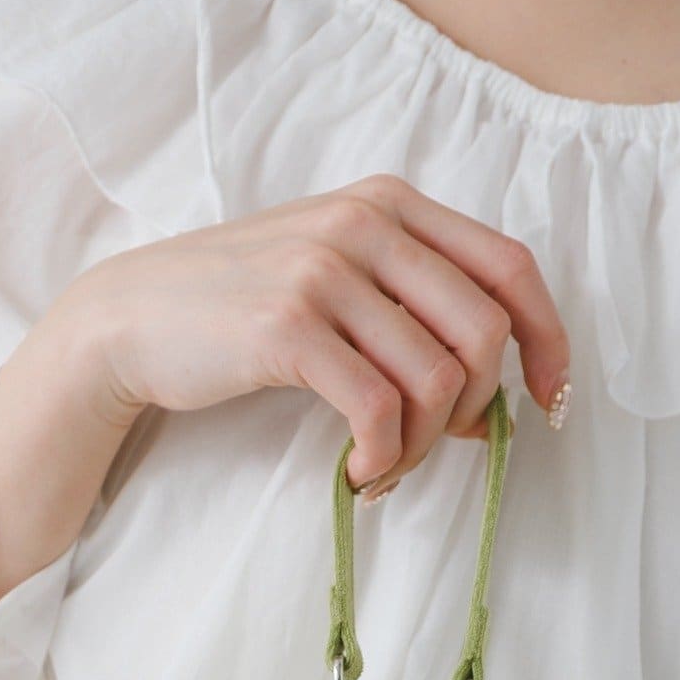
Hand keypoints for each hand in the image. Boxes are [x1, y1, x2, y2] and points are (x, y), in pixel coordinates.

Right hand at [0, 175, 567, 643]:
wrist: (132, 319)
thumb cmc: (239, 312)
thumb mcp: (334, 281)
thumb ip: (410, 317)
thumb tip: (486, 406)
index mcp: (390, 205)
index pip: (511, 267)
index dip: (547, 340)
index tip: (546, 400)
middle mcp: (367, 225)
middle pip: (484, 332)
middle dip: (474, 410)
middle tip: (433, 447)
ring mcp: (327, 273)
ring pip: (438, 379)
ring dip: (425, 446)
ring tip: (384, 466)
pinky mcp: (290, 329)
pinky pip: (381, 410)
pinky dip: (384, 458)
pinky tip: (359, 474)